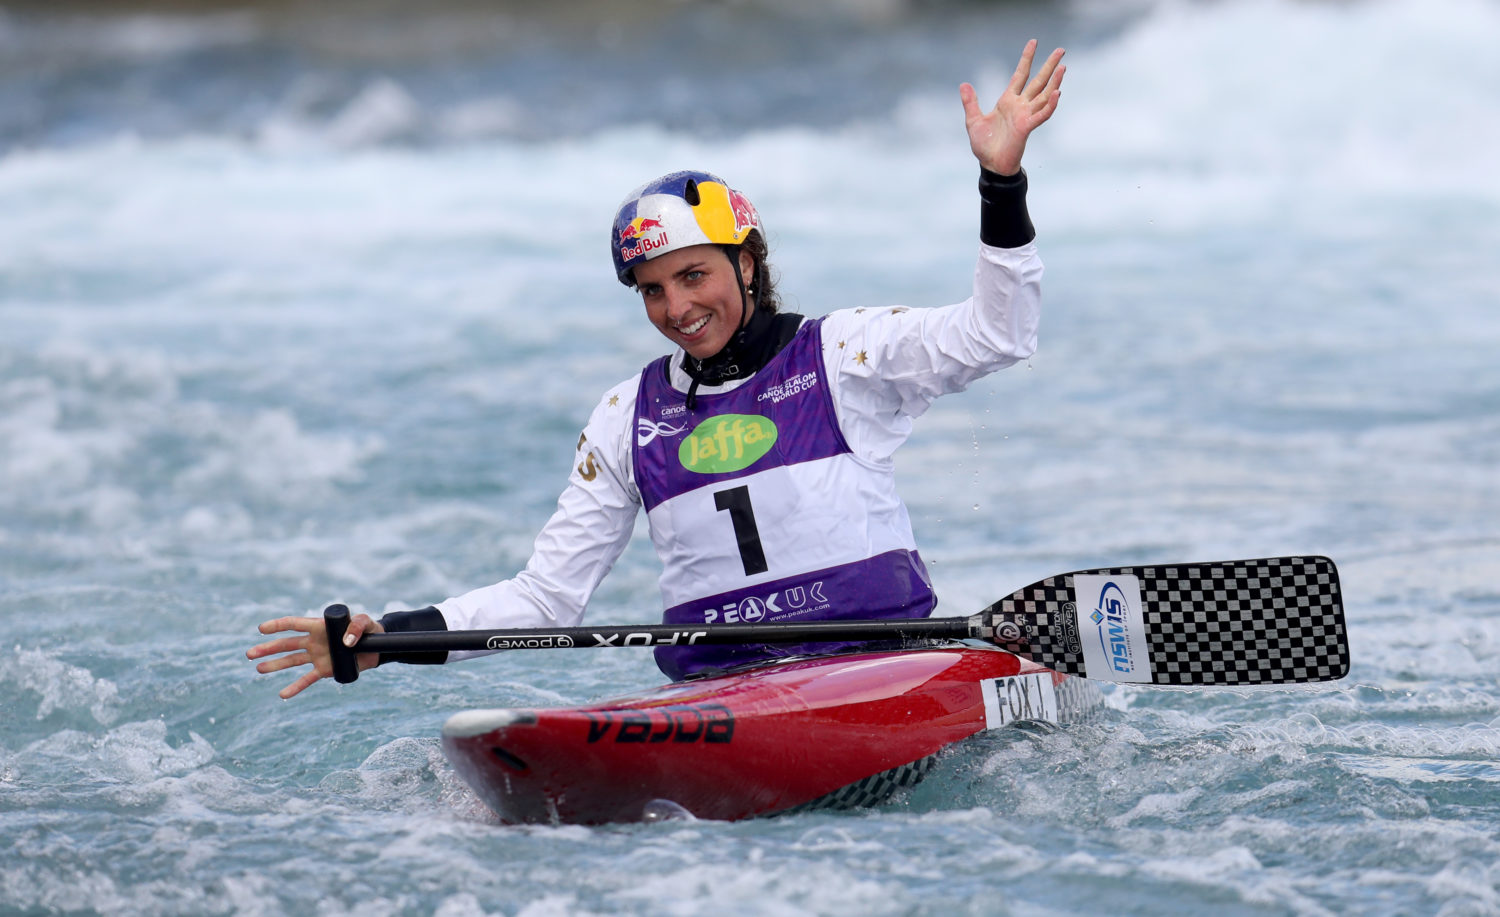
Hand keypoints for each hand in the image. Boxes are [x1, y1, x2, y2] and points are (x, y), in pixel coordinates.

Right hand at [247, 611, 382, 698]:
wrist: (377, 648)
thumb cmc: (370, 630)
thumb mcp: (366, 623)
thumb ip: (357, 627)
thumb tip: (345, 642)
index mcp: (320, 627)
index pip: (295, 624)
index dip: (278, 625)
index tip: (261, 628)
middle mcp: (315, 641)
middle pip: (287, 644)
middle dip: (268, 648)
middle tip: (249, 654)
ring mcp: (318, 656)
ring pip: (292, 661)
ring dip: (275, 665)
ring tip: (258, 668)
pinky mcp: (325, 670)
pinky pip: (307, 679)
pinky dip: (296, 687)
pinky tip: (283, 694)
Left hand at [960, 39, 1065, 175]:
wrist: (990, 164)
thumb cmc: (984, 145)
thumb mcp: (973, 120)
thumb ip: (970, 102)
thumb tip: (964, 84)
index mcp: (1008, 101)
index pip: (1020, 74)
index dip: (1027, 58)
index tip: (1034, 42)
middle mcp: (1020, 106)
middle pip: (1038, 81)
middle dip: (1049, 65)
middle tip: (1061, 50)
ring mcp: (1025, 116)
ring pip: (1044, 95)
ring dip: (1055, 82)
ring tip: (1064, 67)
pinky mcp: (1027, 127)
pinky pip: (1042, 114)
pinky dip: (1050, 104)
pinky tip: (1058, 92)